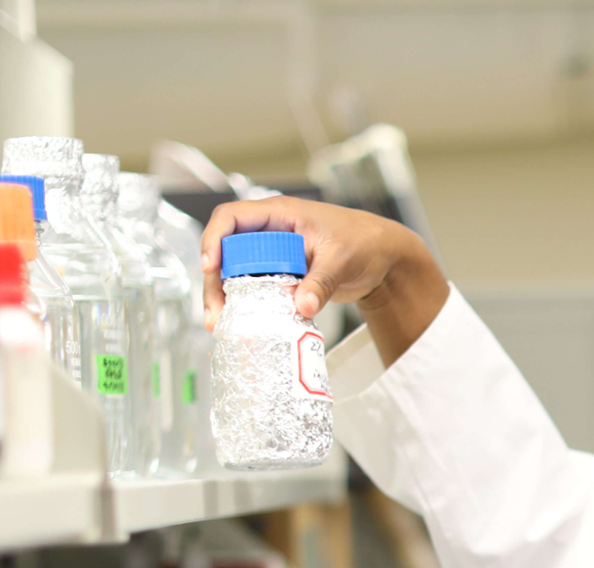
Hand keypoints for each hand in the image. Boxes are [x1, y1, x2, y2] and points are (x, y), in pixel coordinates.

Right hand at [199, 196, 448, 364]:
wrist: (382, 258)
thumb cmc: (364, 242)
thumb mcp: (342, 259)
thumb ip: (322, 282)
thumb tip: (302, 306)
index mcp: (279, 215)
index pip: (232, 218)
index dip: (215, 239)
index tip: (211, 267)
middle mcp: (269, 232)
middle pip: (226, 252)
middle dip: (214, 281)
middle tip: (215, 312)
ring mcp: (272, 256)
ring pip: (235, 274)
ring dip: (225, 298)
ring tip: (221, 325)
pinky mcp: (280, 277)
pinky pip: (254, 290)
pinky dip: (246, 307)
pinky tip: (240, 326)